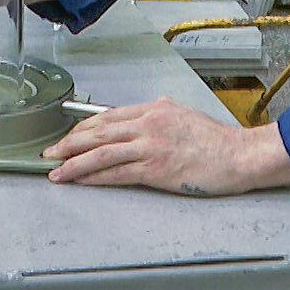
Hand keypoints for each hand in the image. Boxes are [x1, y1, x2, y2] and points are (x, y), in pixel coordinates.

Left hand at [42, 97, 289, 195]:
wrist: (239, 155)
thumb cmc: (216, 140)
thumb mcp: (181, 115)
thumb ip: (156, 118)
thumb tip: (134, 125)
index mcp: (154, 108)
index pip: (108, 116)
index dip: (83, 128)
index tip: (68, 137)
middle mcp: (148, 122)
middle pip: (98, 132)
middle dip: (69, 143)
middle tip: (50, 152)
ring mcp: (151, 145)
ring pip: (101, 153)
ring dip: (73, 163)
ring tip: (56, 171)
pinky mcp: (156, 169)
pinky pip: (116, 173)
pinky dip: (94, 177)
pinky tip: (81, 181)